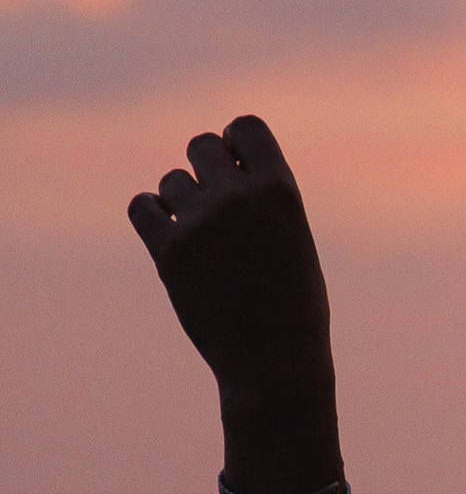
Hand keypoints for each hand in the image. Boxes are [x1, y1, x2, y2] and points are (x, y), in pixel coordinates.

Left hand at [127, 115, 338, 476]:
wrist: (274, 366)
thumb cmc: (295, 310)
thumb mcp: (294, 241)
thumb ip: (262, 199)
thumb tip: (223, 165)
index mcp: (280, 191)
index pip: (245, 127)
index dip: (237, 144)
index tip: (238, 170)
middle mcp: (238, 197)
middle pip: (201, 145)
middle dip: (205, 169)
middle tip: (216, 208)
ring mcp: (200, 222)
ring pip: (171, 181)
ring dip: (182, 203)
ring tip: (204, 244)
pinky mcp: (169, 250)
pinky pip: (142, 206)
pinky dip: (153, 217)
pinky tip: (171, 239)